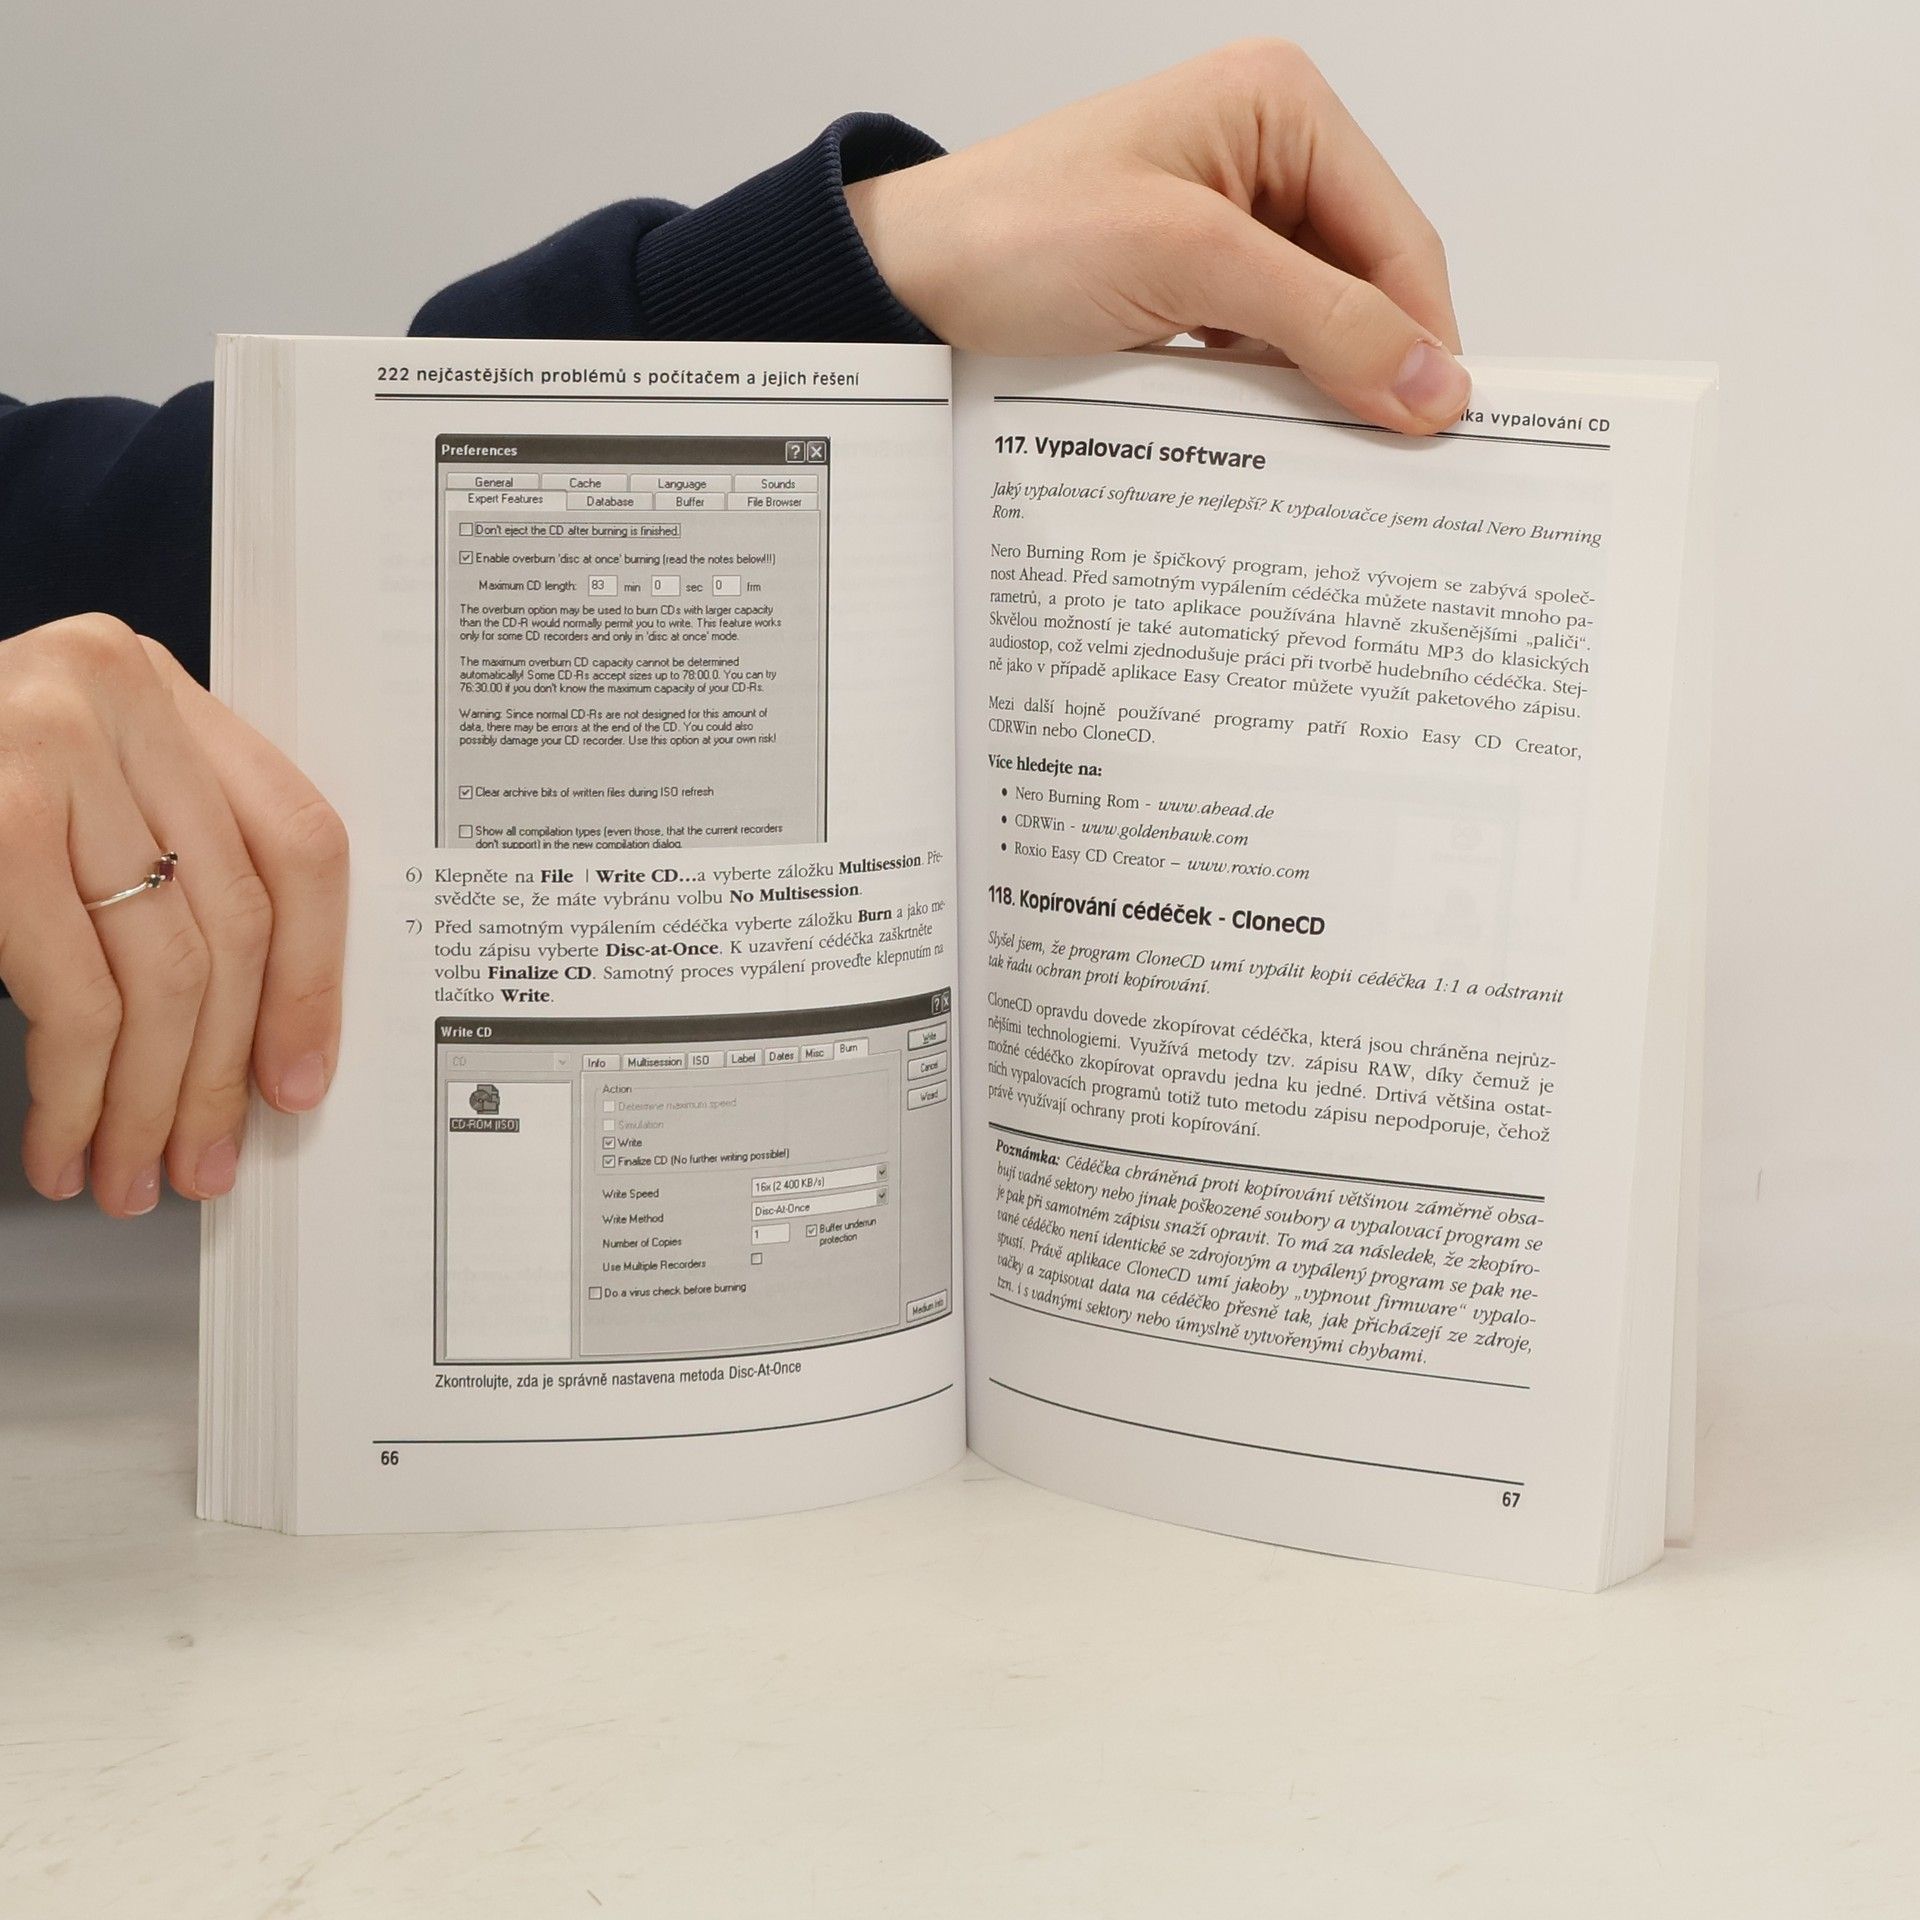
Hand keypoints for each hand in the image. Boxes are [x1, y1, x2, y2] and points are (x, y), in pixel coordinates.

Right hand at [0, 615, 347, 1213]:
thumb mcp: (70, 798)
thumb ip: (161, 867)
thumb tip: (256, 1043)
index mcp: (154, 687)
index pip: (297, 843)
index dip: (312, 979)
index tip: (299, 1078)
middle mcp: (113, 695)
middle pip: (234, 923)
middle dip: (220, 1071)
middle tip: (202, 1158)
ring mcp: (49, 746)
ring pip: (166, 972)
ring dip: (149, 1102)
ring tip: (128, 1171)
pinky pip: (78, 996)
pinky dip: (77, 1094)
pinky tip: (63, 1142)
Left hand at [847, 40, 1466, 433]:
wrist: (904, 284)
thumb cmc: (1018, 234)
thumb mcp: (1188, 265)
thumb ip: (1320, 320)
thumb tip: (1430, 381)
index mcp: (1280, 106)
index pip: (1397, 235)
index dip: (1422, 335)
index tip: (1437, 431)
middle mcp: (1263, 152)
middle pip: (1364, 281)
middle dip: (1369, 365)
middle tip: (1382, 463)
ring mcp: (1224, 219)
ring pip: (1315, 322)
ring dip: (1316, 387)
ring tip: (1319, 456)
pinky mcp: (1187, 280)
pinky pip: (1261, 344)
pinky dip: (1267, 393)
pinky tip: (1260, 438)